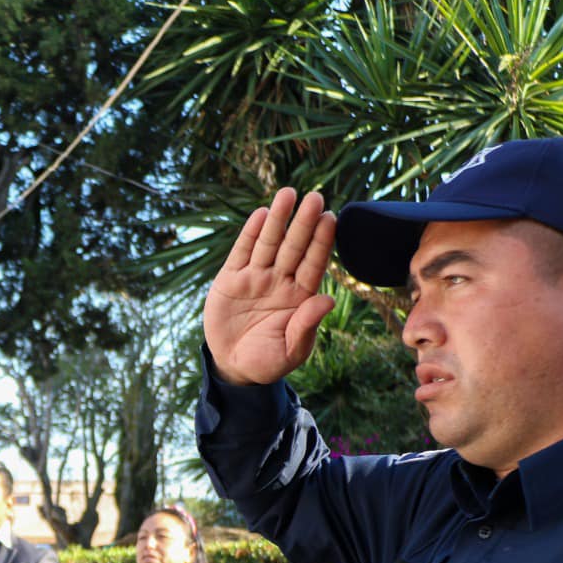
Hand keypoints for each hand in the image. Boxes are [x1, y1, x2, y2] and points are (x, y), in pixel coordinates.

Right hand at [203, 187, 337, 385]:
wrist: (233, 367)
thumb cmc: (268, 361)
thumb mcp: (291, 351)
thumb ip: (307, 325)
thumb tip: (328, 300)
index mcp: (299, 297)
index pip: (314, 264)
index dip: (321, 242)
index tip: (332, 218)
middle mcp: (279, 281)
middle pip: (294, 247)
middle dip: (304, 223)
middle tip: (315, 197)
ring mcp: (255, 278)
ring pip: (269, 244)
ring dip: (278, 220)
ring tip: (287, 194)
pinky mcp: (231, 280)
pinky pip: (242, 253)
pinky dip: (251, 234)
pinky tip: (261, 215)